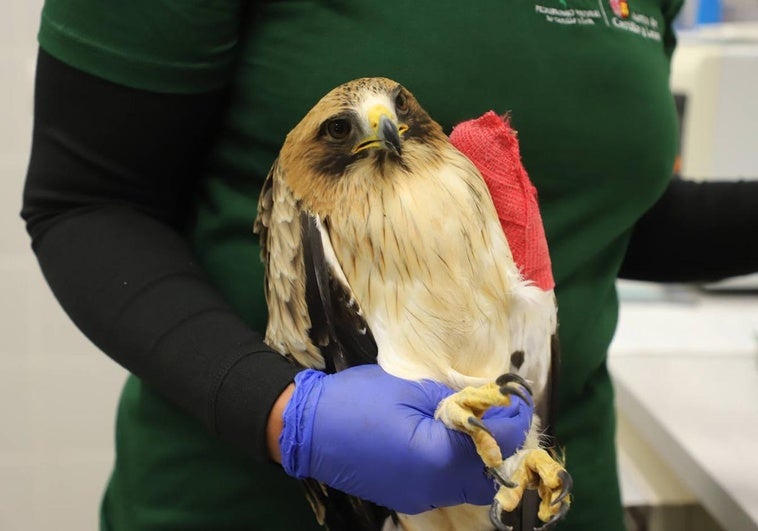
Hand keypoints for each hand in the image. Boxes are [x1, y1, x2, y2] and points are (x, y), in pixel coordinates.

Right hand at [278, 365, 531, 513]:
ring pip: (468, 485)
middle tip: (502, 412)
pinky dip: (458, 466)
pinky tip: (451, 440)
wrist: (308, 428)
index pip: (496, 445)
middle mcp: (433, 488)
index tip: (519, 397)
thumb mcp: (410, 390)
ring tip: (479, 423)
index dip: (514, 420)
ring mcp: (418, 496)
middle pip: (488, 476)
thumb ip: (455, 402)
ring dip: (481, 458)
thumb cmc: (359, 401)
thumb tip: (487, 405)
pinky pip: (445, 486)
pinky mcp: (405, 496)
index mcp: (438, 459)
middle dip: (503, 445)